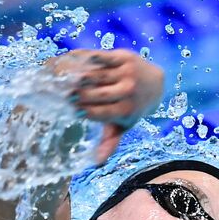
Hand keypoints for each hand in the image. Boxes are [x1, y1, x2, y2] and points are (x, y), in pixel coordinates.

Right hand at [49, 49, 163, 161]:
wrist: (155, 83)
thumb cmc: (133, 108)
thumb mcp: (123, 126)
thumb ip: (110, 142)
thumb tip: (97, 161)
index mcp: (126, 110)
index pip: (100, 112)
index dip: (84, 112)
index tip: (71, 111)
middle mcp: (128, 91)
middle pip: (97, 93)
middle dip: (79, 95)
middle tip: (63, 95)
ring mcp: (126, 72)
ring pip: (97, 75)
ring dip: (79, 77)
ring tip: (63, 79)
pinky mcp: (124, 57)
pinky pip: (102, 58)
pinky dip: (87, 59)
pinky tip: (73, 61)